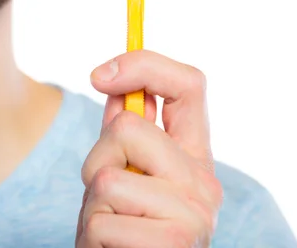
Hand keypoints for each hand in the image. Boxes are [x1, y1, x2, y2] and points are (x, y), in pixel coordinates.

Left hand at [75, 50, 222, 247]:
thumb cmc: (122, 228)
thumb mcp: (121, 172)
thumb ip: (122, 131)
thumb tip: (114, 80)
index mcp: (192, 157)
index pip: (189, 86)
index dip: (145, 65)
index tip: (99, 74)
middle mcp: (203, 182)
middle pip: (128, 128)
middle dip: (97, 157)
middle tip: (106, 194)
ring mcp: (194, 214)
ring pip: (108, 175)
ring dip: (92, 203)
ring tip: (111, 225)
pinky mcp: (173, 244)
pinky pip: (101, 219)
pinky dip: (93, 235)